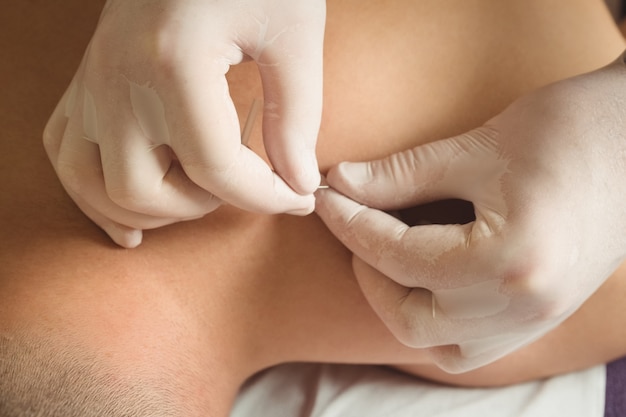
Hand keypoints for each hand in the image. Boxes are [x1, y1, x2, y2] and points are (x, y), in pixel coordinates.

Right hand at [44, 0, 324, 247]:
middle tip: (244, 184)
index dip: (267, 198)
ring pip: (90, 185)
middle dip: (202, 207)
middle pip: (142, 193)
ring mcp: (94, 79)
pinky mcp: (87, 79)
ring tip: (193, 199)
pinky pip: (64, 152)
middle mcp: (119, 77)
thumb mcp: (294, 34)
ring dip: (146, 210)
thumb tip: (297, 183)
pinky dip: (92, 190)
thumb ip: (296, 117)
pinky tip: (132, 209)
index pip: (217, 169)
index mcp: (173, 62)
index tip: (298, 197)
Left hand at [315, 53, 625, 372]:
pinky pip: (471, 344)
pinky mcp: (542, 317)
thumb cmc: (570, 130)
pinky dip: (436, 318)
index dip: (350, 224)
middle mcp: (523, 308)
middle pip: (411, 319)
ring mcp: (536, 321)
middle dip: (369, 274)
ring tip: (387, 256)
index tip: (326, 198)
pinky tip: (426, 278)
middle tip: (353, 229)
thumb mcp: (476, 147)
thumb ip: (400, 175)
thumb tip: (340, 184)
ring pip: (440, 344)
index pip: (398, 257)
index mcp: (509, 263)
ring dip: (401, 304)